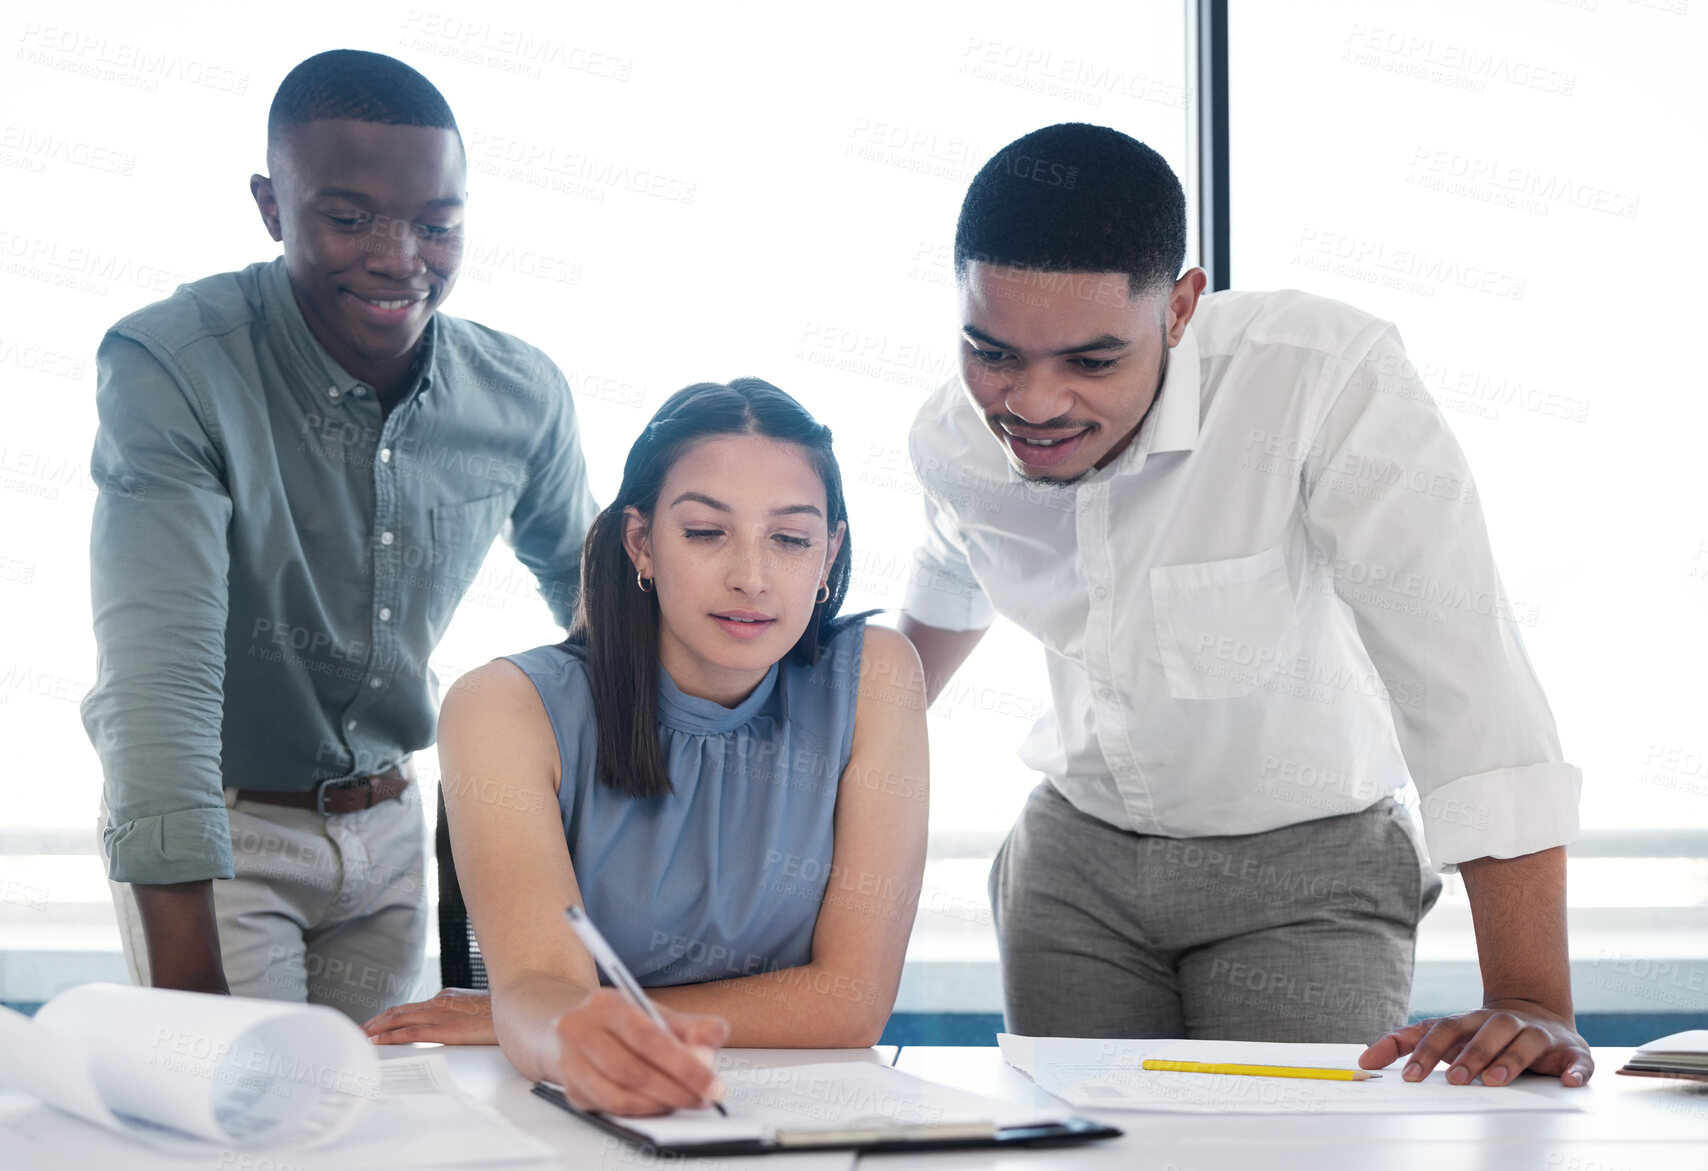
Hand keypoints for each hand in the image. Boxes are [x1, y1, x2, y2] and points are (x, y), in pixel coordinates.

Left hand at [364, 988, 496, 1044]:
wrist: (519, 1008)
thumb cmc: (503, 1014)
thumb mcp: (479, 1011)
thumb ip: (462, 1015)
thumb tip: (457, 1026)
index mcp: (447, 997)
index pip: (411, 1007)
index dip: (389, 1016)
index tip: (374, 1024)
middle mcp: (439, 1002)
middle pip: (399, 1010)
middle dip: (376, 1021)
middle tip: (357, 1030)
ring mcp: (441, 1014)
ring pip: (399, 1019)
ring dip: (375, 1028)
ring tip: (359, 1036)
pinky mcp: (445, 1028)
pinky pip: (410, 1032)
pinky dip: (390, 1036)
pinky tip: (376, 1042)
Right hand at [554, 987, 729, 1115]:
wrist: (575, 1031)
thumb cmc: (623, 1024)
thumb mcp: (658, 1014)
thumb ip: (692, 1027)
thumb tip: (709, 1045)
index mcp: (607, 1004)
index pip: (649, 1037)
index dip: (685, 1064)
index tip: (713, 1083)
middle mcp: (581, 1030)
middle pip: (633, 1069)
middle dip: (676, 1089)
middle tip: (704, 1098)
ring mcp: (570, 1062)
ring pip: (619, 1095)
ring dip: (659, 1104)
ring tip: (686, 1101)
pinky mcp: (571, 1091)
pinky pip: (610, 1109)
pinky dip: (641, 1112)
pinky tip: (660, 1106)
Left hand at [1359, 999, 1592, 1086]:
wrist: (1536, 1014)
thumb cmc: (1481, 1033)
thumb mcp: (1443, 1035)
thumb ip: (1404, 1043)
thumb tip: (1364, 1060)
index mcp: (1472, 1020)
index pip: (1446, 1030)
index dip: (1427, 1052)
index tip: (1410, 1077)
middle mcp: (1505, 1024)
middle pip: (1487, 1033)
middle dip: (1471, 1055)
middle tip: (1455, 1080)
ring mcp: (1539, 1036)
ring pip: (1525, 1043)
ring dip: (1511, 1061)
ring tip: (1495, 1081)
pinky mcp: (1571, 1052)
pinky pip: (1577, 1061)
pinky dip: (1575, 1071)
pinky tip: (1569, 1082)